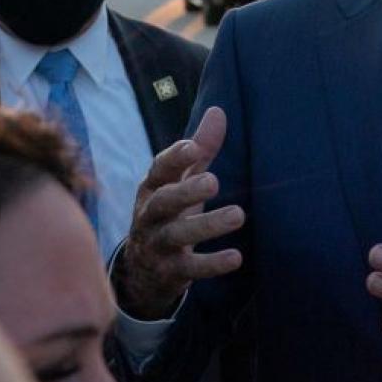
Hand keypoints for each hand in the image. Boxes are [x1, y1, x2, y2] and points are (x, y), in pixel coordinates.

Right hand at [116, 107, 244, 319]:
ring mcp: (157, 244)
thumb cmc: (169, 213)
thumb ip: (200, 149)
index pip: (159, 170)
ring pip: (177, 235)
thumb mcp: (181, 181)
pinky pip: (189, 268)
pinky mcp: (170, 272)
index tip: (193, 147)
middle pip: (163, 201)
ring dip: (207, 225)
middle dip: (186, 191)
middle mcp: (150, 215)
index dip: (174, 158)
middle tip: (214, 181)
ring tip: (238, 215)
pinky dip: (211, 264)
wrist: (142, 270)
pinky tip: (236, 257)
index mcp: (152, 188)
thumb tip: (218, 110)